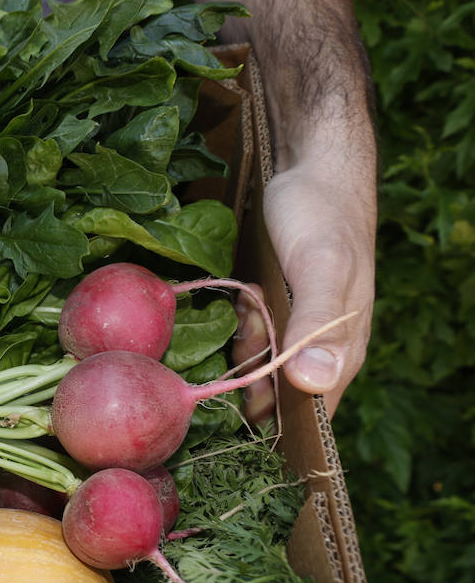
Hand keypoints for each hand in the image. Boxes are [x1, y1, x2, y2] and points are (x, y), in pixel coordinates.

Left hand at [247, 154, 375, 418]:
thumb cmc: (323, 216)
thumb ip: (319, 324)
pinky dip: (240, 323)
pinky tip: (243, 299)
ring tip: (249, 305)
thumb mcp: (321, 267)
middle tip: (249, 325)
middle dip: (250, 373)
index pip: (308, 415)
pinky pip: (252, 336)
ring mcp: (300, 328)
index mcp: (343, 350)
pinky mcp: (279, 309)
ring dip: (242, 344)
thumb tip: (311, 382)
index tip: (246, 385)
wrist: (314, 168)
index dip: (272, 412)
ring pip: (259, 365)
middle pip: (277, 395)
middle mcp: (324, 348)